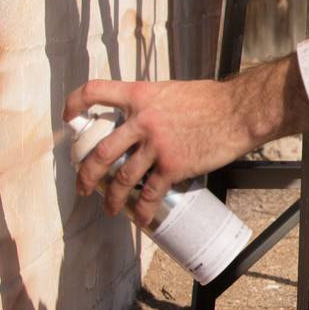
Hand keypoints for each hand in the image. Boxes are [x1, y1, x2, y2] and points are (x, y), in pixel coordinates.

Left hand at [64, 55, 308, 226]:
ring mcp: (156, 146)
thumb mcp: (173, 92)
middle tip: (83, 185)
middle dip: (86, 173)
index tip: (69, 117)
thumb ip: (153, 106)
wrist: (239, 112)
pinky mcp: (172, 166)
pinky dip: (143, 209)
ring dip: (111, 198)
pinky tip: (141, 217)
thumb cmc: (213, 100)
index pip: (96, 91)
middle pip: (100, 152)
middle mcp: (142, 121)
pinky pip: (150, 193)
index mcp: (140, 97)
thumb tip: (144, 121)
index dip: (75, 103)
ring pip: (121, 178)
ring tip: (110, 208)